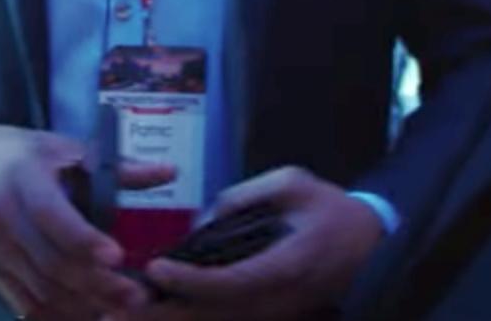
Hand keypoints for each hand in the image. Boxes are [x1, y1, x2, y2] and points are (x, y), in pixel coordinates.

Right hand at [0, 124, 172, 320]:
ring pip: (40, 291)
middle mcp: (2, 218)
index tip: (118, 257)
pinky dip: (57, 317)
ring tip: (121, 313)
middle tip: (137, 298)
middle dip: (97, 285)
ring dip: (83, 307)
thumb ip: (116, 168)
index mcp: (22, 179)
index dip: (85, 240)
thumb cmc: (19, 155)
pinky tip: (88, 318)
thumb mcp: (61, 148)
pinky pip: (24, 305)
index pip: (52, 216)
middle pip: (51, 263)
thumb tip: (170, 172)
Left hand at [133, 167, 386, 320]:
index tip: (155, 266)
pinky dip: (190, 319)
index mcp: (286, 266)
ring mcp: (274, 315)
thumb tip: (201, 221)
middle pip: (213, 316)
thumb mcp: (292, 183)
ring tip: (122, 314)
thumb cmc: (331, 209)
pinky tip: (159, 313)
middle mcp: (277, 300)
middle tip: (118, 305)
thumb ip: (244, 196)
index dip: (188, 280)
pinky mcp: (269, 317)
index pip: (228, 283)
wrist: (372, 244)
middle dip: (164, 314)